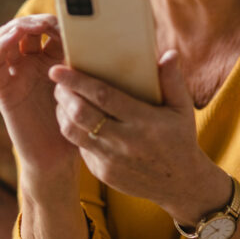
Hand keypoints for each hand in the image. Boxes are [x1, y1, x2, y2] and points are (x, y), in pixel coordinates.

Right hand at [0, 14, 79, 189]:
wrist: (58, 158)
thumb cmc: (77, 123)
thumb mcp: (87, 86)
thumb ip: (93, 64)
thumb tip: (119, 40)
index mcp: (49, 59)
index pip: (45, 27)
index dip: (55, 20)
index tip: (72, 21)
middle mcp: (28, 64)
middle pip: (23, 27)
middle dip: (36, 19)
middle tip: (52, 21)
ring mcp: (14, 75)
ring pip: (4, 38)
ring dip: (17, 26)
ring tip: (34, 25)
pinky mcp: (3, 90)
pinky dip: (0, 45)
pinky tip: (14, 37)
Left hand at [49, 50, 228, 220]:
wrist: (179, 184)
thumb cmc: (180, 139)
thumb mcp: (182, 109)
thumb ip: (173, 81)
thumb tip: (168, 54)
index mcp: (144, 121)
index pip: (104, 97)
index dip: (78, 82)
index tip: (58, 69)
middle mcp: (125, 141)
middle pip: (81, 114)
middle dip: (63, 94)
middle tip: (57, 80)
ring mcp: (111, 160)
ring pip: (73, 133)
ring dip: (62, 113)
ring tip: (62, 98)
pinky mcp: (102, 172)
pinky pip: (80, 148)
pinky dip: (74, 130)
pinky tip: (75, 118)